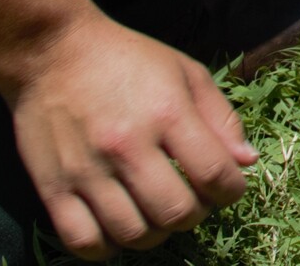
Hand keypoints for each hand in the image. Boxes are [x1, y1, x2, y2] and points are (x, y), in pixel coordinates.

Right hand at [5, 12, 254, 258]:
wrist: (52, 53)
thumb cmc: (128, 60)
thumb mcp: (187, 72)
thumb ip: (221, 118)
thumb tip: (247, 163)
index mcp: (167, 113)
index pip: (214, 174)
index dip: (232, 191)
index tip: (229, 188)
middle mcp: (127, 146)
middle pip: (176, 212)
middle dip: (195, 214)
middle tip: (192, 199)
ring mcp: (87, 170)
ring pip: (133, 233)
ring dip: (156, 233)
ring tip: (156, 213)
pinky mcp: (52, 187)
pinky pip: (83, 241)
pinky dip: (106, 247)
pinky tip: (118, 227)